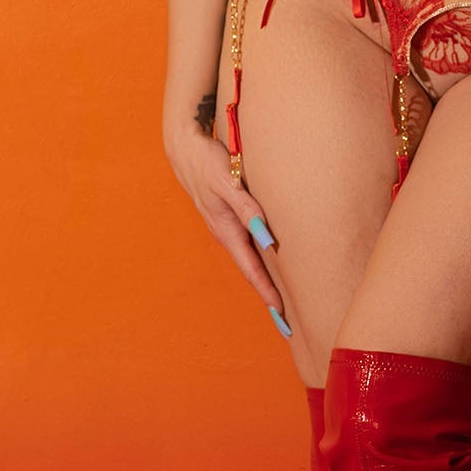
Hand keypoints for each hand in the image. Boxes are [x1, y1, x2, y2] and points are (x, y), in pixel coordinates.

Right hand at [164, 120, 290, 330]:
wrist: (184, 147)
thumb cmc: (208, 162)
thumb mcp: (227, 183)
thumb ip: (247, 208)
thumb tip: (265, 237)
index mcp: (227, 231)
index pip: (252, 270)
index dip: (267, 293)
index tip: (282, 315)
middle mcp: (226, 233)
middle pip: (251, 271)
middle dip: (267, 296)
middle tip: (286, 322)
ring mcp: (226, 226)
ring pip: (249, 259)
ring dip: (264, 280)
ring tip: (281, 300)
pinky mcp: (228, 216)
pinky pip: (247, 245)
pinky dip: (259, 260)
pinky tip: (269, 262)